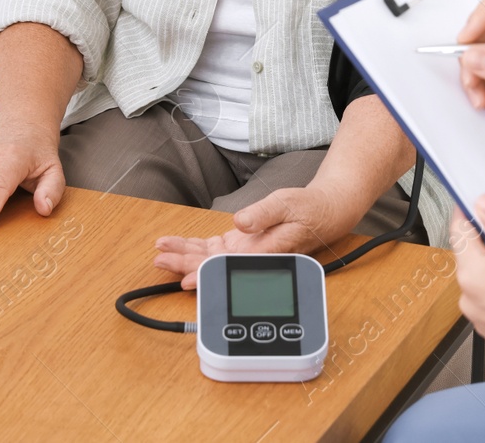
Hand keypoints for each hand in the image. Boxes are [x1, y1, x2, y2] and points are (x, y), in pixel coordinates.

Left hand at [153, 184, 348, 289]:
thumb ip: (263, 214)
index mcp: (263, 252)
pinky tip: (178, 245)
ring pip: (210, 258)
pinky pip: (214, 248)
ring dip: (185, 257)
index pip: (228, 268)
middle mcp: (251, 257)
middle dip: (185, 265)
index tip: (185, 280)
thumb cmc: (308, 209)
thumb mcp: (287, 204)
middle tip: (160, 261)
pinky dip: (195, 247)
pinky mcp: (243, 243)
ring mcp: (245, 251)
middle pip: (213, 265)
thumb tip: (240, 222)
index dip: (205, 275)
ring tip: (161, 254)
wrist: (324, 213)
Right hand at [456, 0, 484, 149]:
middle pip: (484, 29)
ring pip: (480, 54)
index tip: (467, 40)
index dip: (480, 15)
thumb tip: (474, 56)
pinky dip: (483, 90)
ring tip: (484, 98)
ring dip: (476, 78)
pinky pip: (484, 74)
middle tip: (472, 77)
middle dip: (474, 56)